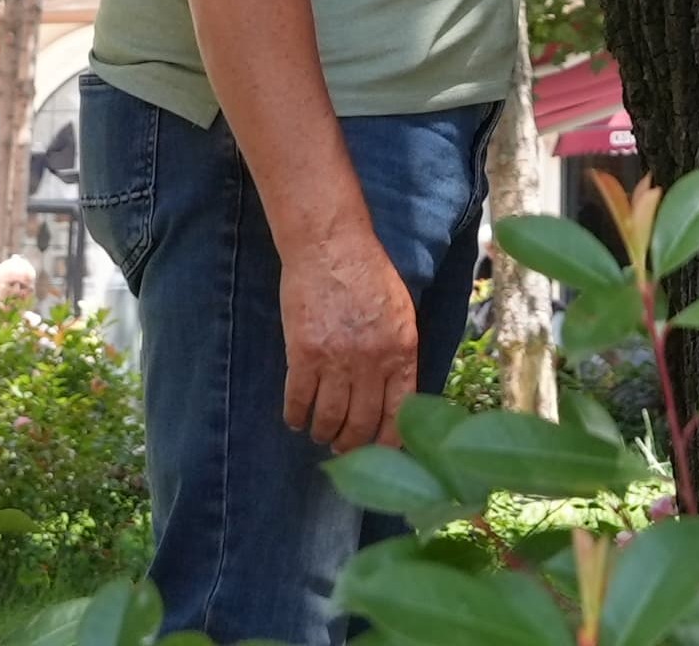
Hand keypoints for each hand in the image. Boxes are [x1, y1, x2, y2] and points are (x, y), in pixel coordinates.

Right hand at [281, 216, 419, 453]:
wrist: (330, 245)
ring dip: (324, 433)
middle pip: (362, 423)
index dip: (389, 441)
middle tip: (343, 448)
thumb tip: (396, 397)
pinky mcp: (303, 354)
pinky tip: (296, 419)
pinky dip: (296, 416)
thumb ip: (400, 354)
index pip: (398, 413)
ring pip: (330, 418)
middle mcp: (372, 362)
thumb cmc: (368, 274)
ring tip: (320, 434)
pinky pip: (298, 400)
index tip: (380, 452)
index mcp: (401, 351)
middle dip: (352, 444)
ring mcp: (336, 360)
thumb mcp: (401, 313)